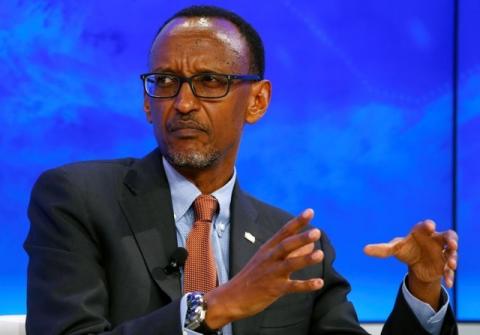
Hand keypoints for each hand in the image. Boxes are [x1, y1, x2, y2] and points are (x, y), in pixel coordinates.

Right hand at [205, 209, 323, 328]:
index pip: (284, 232)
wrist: (231, 297)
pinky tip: (319, 283)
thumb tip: (309, 245)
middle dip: (301, 238)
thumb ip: (286, 252)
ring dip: (305, 259)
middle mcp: (269, 259)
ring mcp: (271, 274)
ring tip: (321, 254)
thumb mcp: (264, 260)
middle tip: (317, 231)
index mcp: (267, 249)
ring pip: (290, 264)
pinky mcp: (273, 289)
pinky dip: (306, 285)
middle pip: (286, 245)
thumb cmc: (251, 278)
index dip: (297, 222)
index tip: (310, 212)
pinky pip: (292, 286)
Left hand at [364, 220, 457, 308]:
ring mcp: (442, 252)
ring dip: (453, 257)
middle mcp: (435, 240)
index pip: (426, 226)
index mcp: (422, 233)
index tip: (430, 226)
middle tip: (451, 244)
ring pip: (452, 252)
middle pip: (447, 236)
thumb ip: (382, 250)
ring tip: (451, 265)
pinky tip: (448, 283)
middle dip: (450, 239)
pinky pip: (450, 270)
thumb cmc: (406, 250)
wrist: (417, 264)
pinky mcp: (445, 264)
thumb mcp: (394, 249)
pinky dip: (449, 276)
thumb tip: (364, 250)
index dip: (428, 225)